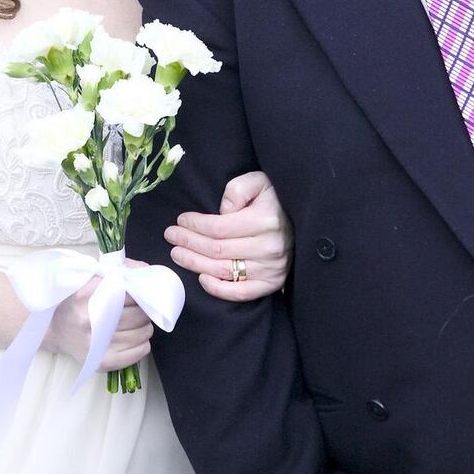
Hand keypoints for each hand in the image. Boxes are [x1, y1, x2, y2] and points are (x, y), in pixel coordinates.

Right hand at [42, 259, 152, 370]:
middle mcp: (88, 321)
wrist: (52, 329)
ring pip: (141, 333)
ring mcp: (94, 345)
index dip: (138, 292)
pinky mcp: (101, 363)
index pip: (128, 293)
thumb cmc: (75, 301)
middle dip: (144, 310)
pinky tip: (136, 338)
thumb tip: (143, 271)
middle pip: (137, 315)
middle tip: (140, 308)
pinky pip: (137, 353)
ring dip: (145, 326)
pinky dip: (142, 344)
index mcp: (84, 296)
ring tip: (137, 323)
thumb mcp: (89, 279)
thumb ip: (116, 272)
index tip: (136, 293)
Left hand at [164, 171, 293, 300]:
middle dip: (188, 242)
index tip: (181, 220)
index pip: (219, 228)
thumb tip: (222, 210)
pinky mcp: (271, 283)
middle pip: (216, 250)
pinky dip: (217, 288)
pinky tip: (201, 278)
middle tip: (171, 236)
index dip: (195, 225)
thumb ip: (238, 189)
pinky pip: (240, 292)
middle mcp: (269, 247)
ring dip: (194, 263)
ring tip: (177, 254)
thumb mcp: (259, 182)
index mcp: (265, 221)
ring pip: (223, 270)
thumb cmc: (275, 199)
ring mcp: (271, 268)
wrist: (303, 220)